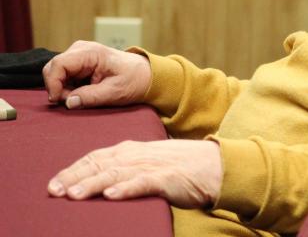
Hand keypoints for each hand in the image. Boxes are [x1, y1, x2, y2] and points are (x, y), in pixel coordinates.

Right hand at [43, 40, 151, 108]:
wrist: (145, 74)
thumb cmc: (133, 80)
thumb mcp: (115, 92)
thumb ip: (91, 97)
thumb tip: (68, 102)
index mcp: (91, 52)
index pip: (59, 64)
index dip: (53, 83)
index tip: (60, 100)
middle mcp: (81, 50)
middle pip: (53, 68)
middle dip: (57, 87)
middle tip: (74, 100)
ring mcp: (78, 55)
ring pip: (55, 73)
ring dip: (63, 89)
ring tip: (82, 96)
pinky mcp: (78, 63)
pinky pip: (63, 76)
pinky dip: (67, 87)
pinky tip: (83, 92)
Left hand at [47, 139, 222, 207]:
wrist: (215, 165)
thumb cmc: (181, 166)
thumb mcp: (149, 162)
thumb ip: (126, 168)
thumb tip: (100, 181)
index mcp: (132, 150)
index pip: (96, 157)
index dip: (73, 169)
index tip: (54, 183)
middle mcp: (138, 155)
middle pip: (100, 164)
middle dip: (75, 177)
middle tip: (54, 191)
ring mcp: (153, 166)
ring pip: (117, 173)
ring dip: (94, 184)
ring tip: (75, 194)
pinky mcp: (168, 178)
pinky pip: (144, 183)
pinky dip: (127, 189)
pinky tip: (112, 195)